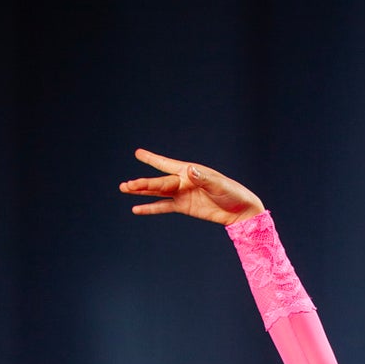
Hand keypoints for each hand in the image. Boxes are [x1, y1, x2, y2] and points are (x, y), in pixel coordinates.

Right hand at [119, 149, 264, 225]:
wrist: (240, 210)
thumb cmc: (232, 192)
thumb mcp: (218, 184)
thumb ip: (203, 178)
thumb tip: (189, 170)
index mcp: (190, 171)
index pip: (167, 164)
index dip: (152, 159)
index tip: (138, 153)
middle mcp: (183, 181)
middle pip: (158, 182)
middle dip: (142, 184)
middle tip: (125, 185)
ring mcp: (182, 194)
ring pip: (157, 192)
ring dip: (141, 192)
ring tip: (124, 189)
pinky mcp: (184, 207)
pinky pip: (164, 207)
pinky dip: (150, 208)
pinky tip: (136, 208)